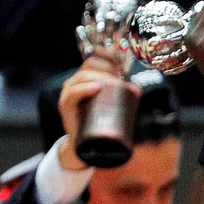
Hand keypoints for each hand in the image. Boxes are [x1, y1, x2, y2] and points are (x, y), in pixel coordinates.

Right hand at [57, 51, 134, 170]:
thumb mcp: (112, 106)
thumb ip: (123, 96)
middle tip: (120, 77)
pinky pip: (73, 94)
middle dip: (106, 68)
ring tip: (113, 83)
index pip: (94, 60)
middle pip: (89, 66)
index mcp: (86, 80)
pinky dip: (85, 89)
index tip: (120, 61)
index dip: (106, 57)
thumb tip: (137, 89)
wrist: (85, 146)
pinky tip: (97, 88)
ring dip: (99, 77)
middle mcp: (75, 83)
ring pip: (81, 77)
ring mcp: (69, 93)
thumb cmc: (99, 123)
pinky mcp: (65, 106)